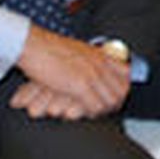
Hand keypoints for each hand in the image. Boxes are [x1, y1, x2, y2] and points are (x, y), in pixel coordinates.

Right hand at [15, 25, 130, 117]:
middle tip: (108, 110)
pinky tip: (86, 113)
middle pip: (121, 90)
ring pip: (111, 100)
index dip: (123, 88)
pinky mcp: (80, 85)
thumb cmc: (49, 48)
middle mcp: (100, 64)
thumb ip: (90, 58)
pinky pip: (96, 106)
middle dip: (117, 102)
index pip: (126, 74)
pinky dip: (92, 113)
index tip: (118, 96)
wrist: (33, 45)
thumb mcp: (77, 49)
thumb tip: (96, 68)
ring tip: (96, 113)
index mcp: (100, 54)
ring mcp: (91, 75)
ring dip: (105, 110)